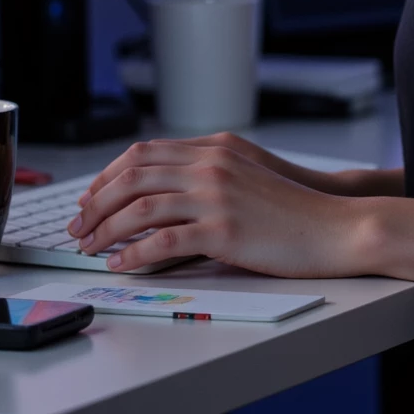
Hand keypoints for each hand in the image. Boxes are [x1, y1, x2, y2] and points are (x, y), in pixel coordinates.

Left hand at [65, 135, 366, 276]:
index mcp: (215, 149)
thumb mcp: (248, 175)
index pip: (144, 153)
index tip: (90, 197)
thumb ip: (209, 174)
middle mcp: (211, 165)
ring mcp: (216, 195)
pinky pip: (163, 241)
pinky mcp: (223, 230)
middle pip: (134, 175)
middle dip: (96, 202)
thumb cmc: (295, 210)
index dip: (108, 175)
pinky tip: (120, 264)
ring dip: (106, 229)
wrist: (335, 226)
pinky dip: (134, 253)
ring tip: (89, 248)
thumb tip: (162, 195)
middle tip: (78, 225)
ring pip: (140, 206)